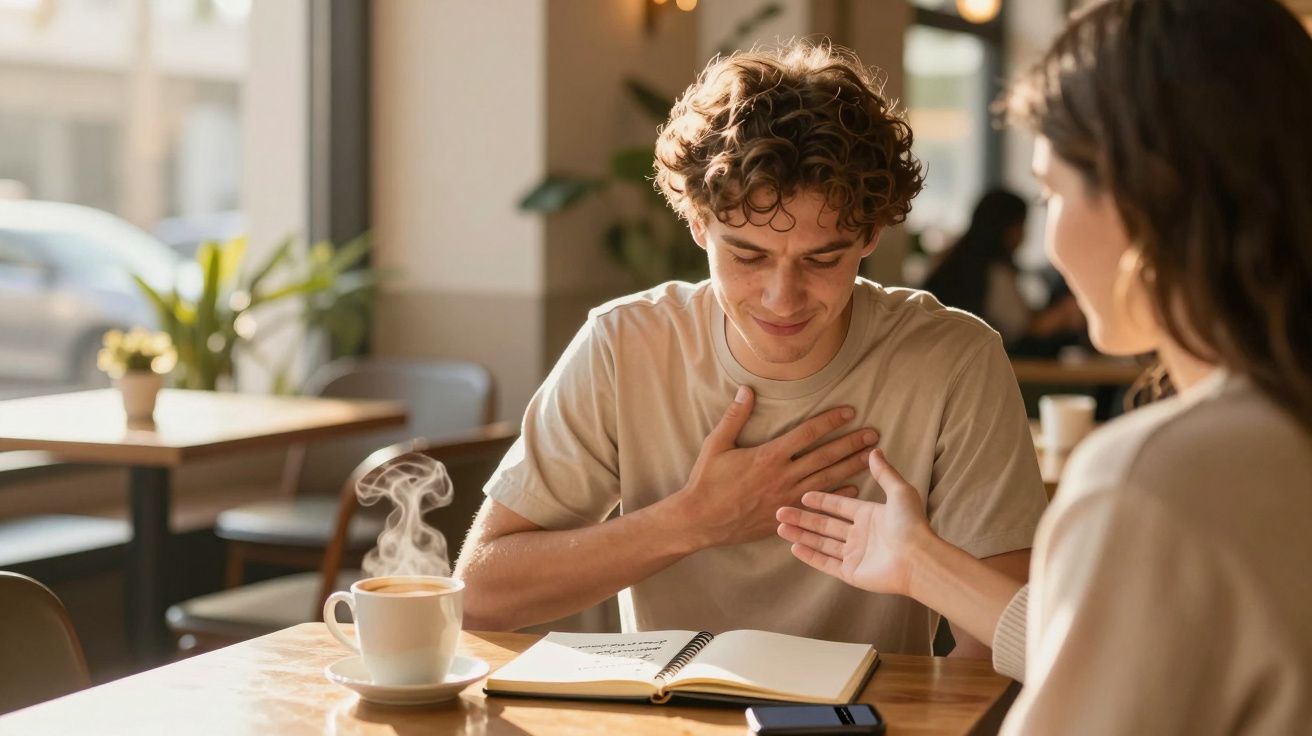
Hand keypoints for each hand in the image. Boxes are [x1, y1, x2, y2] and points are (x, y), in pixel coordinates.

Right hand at [673, 386, 878, 548]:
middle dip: (851, 443)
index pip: (807, 433)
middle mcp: (783, 476)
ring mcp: (787, 498)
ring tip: (872, 458)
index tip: (850, 412)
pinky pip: (818, 504)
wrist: (701, 521)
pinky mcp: (785, 515)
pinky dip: (837, 496)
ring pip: (827, 479)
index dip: (830, 420)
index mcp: (769, 455)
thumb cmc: (707, 482)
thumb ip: (735, 417)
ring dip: (851, 467)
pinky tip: (854, 489)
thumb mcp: (716, 444)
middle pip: (825, 456)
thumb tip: (747, 390)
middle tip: (874, 435)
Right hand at [776, 448, 934, 595]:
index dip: (821, 500)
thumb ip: (884, 473)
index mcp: (869, 515)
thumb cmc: (910, 524)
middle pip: (825, 525)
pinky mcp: (852, 573)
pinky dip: (810, 556)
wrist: (918, 558)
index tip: (802, 495)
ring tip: (779, 527)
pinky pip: (826, 563)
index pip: (839, 506)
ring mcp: (855, 555)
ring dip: (801, 535)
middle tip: (779, 511)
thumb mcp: (899, 491)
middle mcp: (860, 535)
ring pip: (821, 543)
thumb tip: (875, 450)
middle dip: (802, 518)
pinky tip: (794, 547)